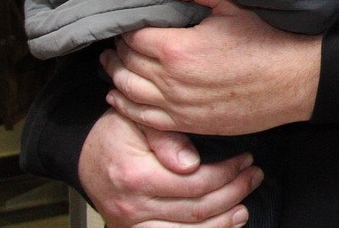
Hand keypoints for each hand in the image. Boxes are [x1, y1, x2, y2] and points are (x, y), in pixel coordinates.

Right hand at [78, 109, 258, 227]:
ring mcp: (129, 224)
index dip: (228, 173)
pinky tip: (220, 226)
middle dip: (233, 193)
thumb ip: (167, 138)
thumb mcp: (141, 121)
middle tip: (253, 176)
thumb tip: (191, 162)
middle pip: (196, 209)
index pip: (196, 182)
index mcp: (136, 176)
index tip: (246, 159)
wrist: (85, 154)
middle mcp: (131, 206)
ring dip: (221, 223)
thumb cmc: (118, 132)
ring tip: (243, 208)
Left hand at [102, 0, 320, 134]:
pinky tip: (119, 97)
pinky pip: (143, 119)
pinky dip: (125, 107)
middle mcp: (171, 82)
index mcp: (178, 50)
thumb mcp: (233, 6)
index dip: (127, 28)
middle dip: (119, 51)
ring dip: (116, 77)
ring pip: (129, 92)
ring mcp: (178, 107)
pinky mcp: (188, 124)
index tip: (129, 21)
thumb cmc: (270, 40)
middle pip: (127, 65)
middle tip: (117, 41)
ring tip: (112, 64)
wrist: (297, 81)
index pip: (133, 38)